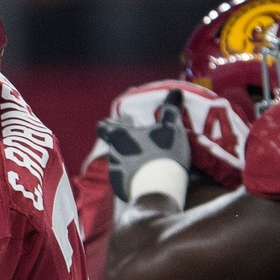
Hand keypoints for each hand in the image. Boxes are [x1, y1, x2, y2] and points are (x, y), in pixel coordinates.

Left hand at [97, 89, 190, 206]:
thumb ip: (171, 109)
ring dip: (129, 161)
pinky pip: (125, 180)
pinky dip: (133, 177)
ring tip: (145, 161)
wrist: (158, 189)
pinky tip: (146, 178)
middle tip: (139, 143)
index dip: (109, 125)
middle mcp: (112, 154)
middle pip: (113, 146)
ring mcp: (115, 173)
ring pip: (119, 163)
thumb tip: (175, 90)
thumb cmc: (163, 153)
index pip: (104, 127)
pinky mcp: (121, 189)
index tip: (118, 124)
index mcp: (120, 137)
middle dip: (124, 144)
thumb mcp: (171, 127)